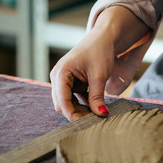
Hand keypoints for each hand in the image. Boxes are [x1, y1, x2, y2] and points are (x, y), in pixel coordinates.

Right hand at [50, 6, 148, 120]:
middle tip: (94, 121)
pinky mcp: (71, 83)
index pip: (62, 100)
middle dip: (76, 114)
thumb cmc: (99, 51)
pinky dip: (83, 105)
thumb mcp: (99, 75)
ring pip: (68, 103)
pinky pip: (74, 99)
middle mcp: (58, 77)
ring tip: (97, 114)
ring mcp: (64, 81)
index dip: (72, 114)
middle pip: (62, 104)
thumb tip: (100, 114)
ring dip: (80, 110)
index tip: (85, 124)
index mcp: (61, 73)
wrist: (104, 38)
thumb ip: (97, 96)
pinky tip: (96, 108)